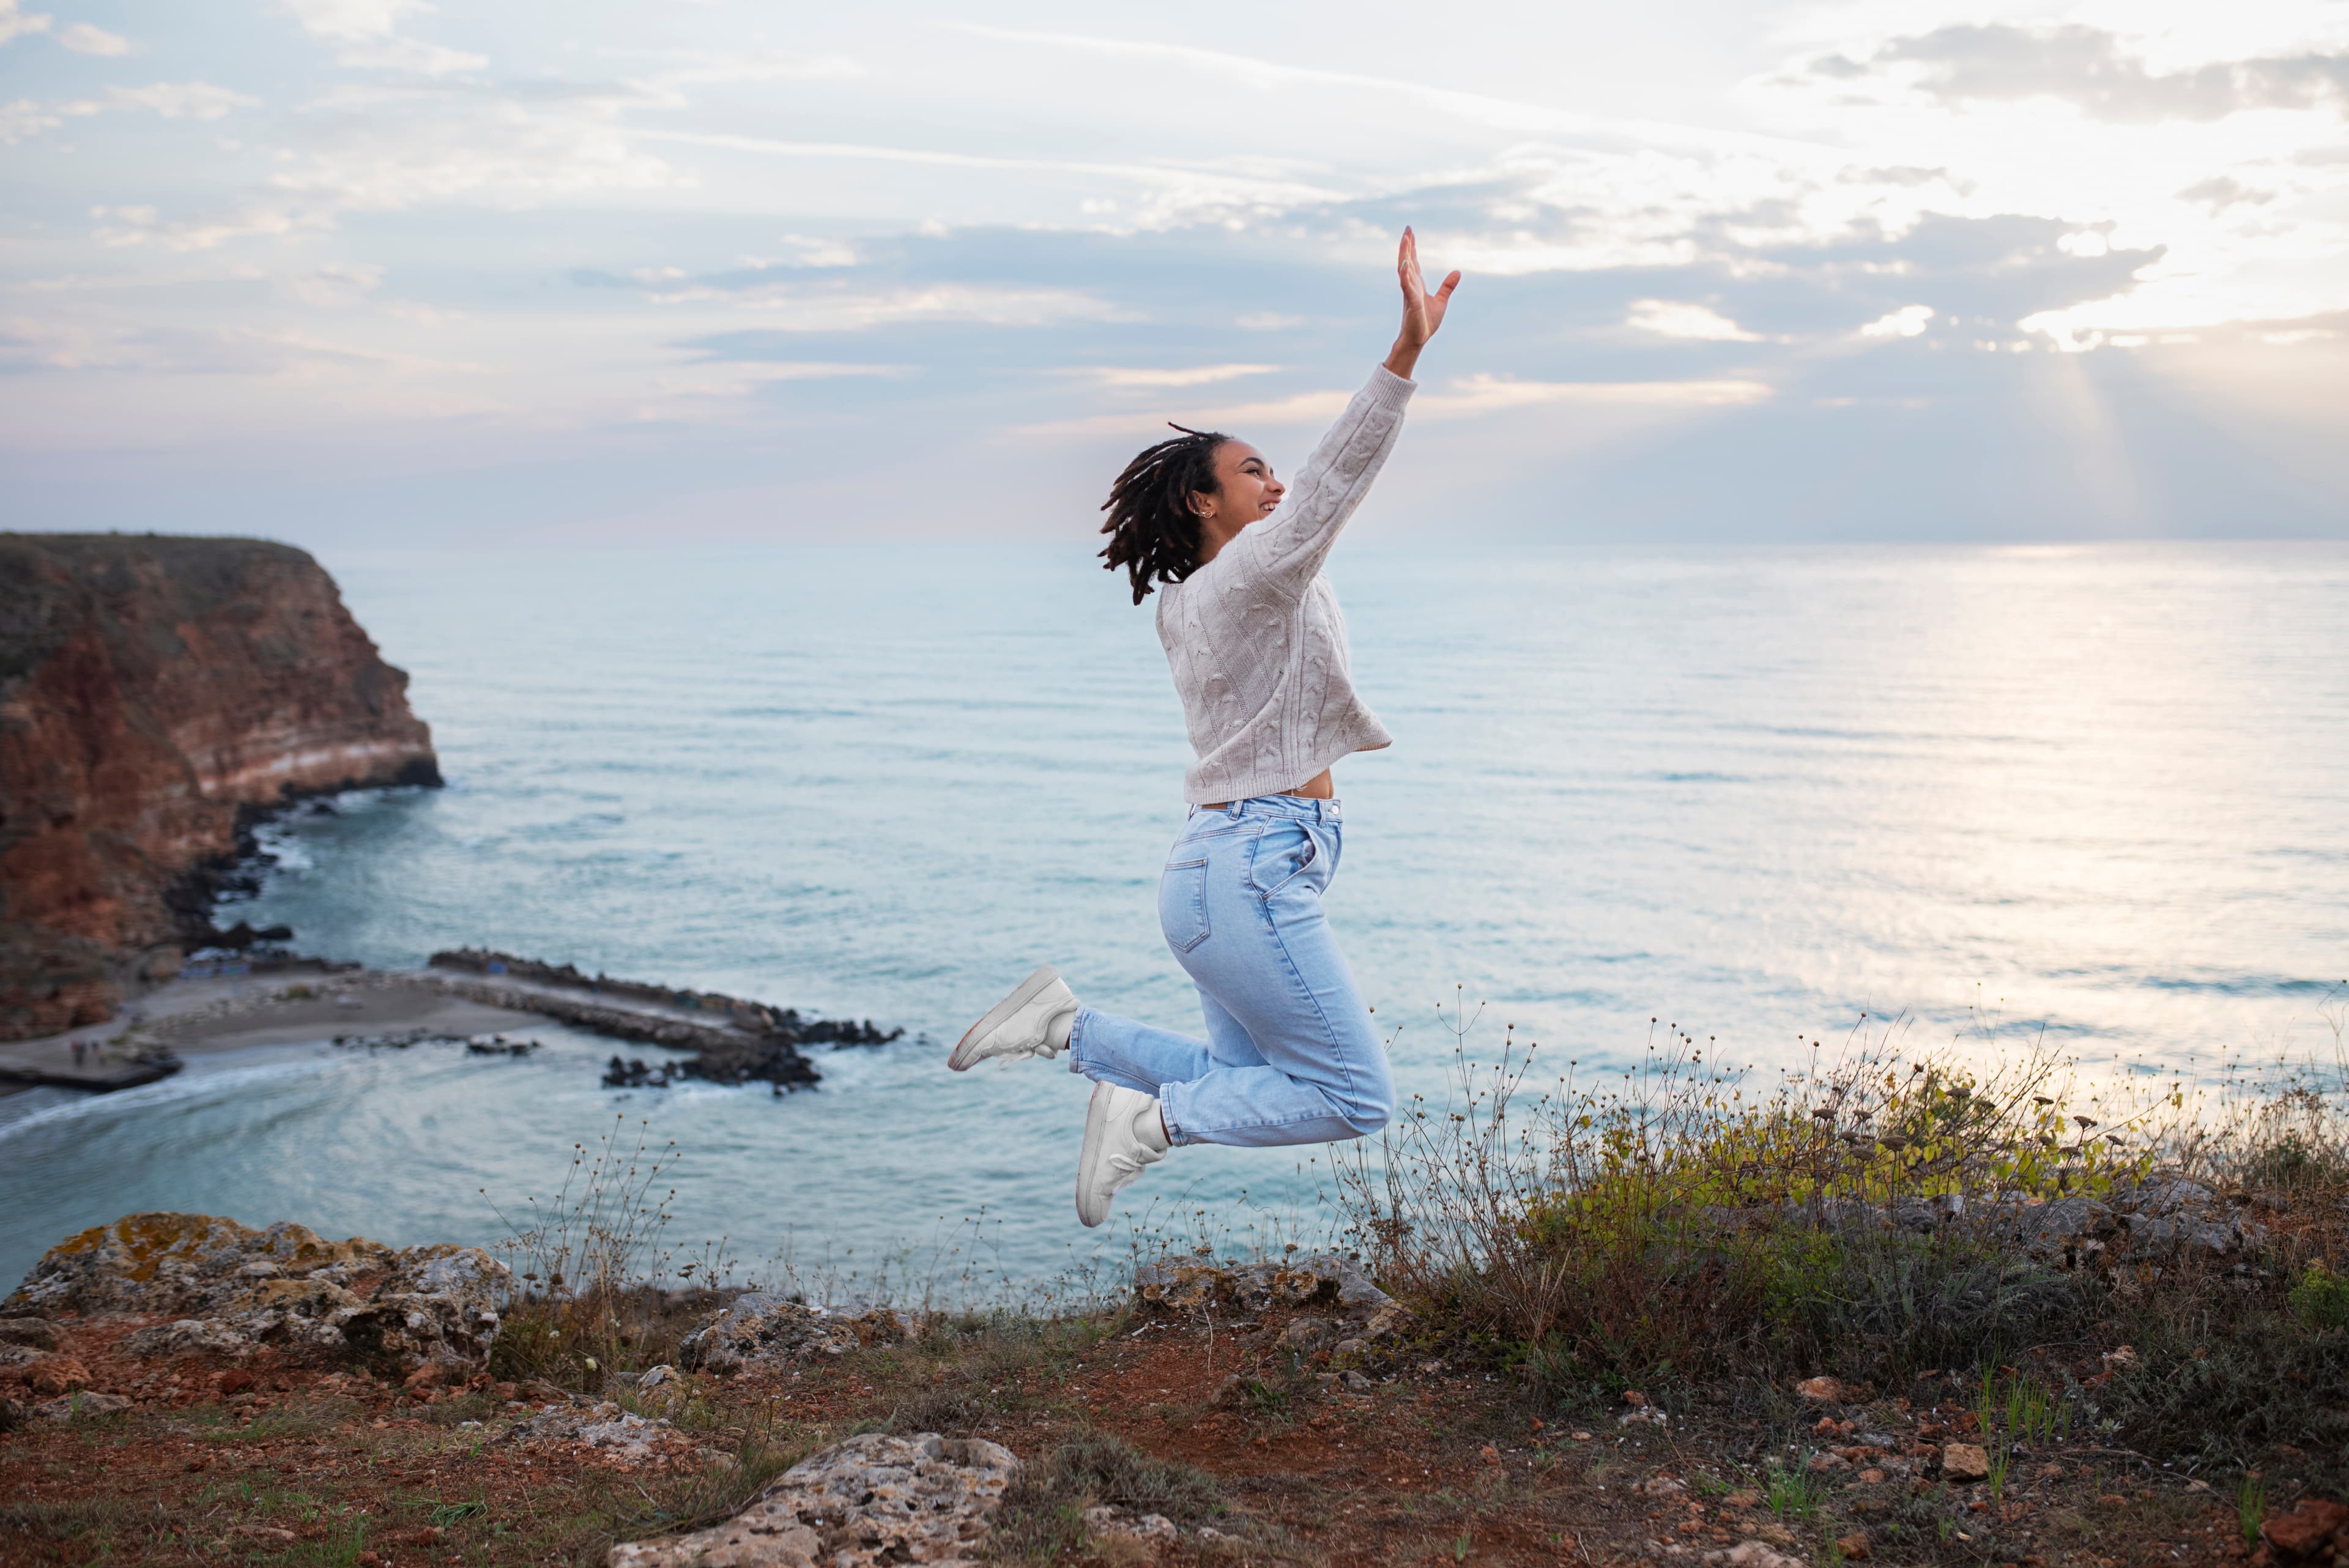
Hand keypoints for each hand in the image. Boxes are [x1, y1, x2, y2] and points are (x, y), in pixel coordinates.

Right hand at [1384, 226, 1459, 380]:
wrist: (1419, 339)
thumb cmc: (1426, 322)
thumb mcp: (1441, 301)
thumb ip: (1448, 286)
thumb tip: (1458, 272)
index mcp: (1417, 284)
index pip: (1413, 261)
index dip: (1411, 247)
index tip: (1409, 232)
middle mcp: (1411, 285)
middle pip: (1407, 261)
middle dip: (1407, 245)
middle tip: (1407, 229)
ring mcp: (1410, 292)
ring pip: (1405, 269)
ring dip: (1404, 254)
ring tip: (1405, 239)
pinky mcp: (1411, 302)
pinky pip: (1406, 286)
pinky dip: (1405, 275)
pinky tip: (1405, 264)